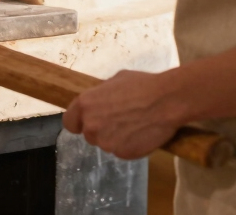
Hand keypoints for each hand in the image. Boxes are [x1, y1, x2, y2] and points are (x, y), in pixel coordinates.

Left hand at [62, 70, 183, 159]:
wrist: (166, 100)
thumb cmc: (142, 85)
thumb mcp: (115, 81)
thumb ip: (101, 95)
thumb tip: (101, 100)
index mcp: (85, 105)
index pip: (69, 123)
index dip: (78, 123)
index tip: (87, 122)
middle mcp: (91, 126)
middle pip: (90, 134)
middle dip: (101, 129)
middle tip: (119, 121)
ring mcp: (106, 142)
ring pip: (107, 143)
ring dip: (116, 138)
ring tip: (134, 126)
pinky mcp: (123, 153)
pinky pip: (122, 151)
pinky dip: (129, 145)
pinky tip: (141, 134)